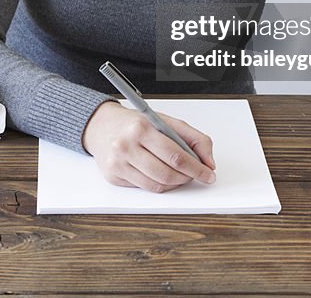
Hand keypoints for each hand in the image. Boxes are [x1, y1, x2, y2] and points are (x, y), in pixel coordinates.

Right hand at [81, 101, 215, 192]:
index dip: (197, 168)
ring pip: (157, 186)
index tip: (208, 174)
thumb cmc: (136, 123)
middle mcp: (126, 146)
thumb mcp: (165, 121)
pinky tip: (159, 173)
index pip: (176, 156)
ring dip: (174, 184)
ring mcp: (118, 163)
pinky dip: (158, 184)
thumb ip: (193, 138)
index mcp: (141, 128)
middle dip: (187, 178)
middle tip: (195, 175)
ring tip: (179, 174)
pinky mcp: (113, 176)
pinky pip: (144, 188)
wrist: (101, 125)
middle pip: (167, 174)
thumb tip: (209, 163)